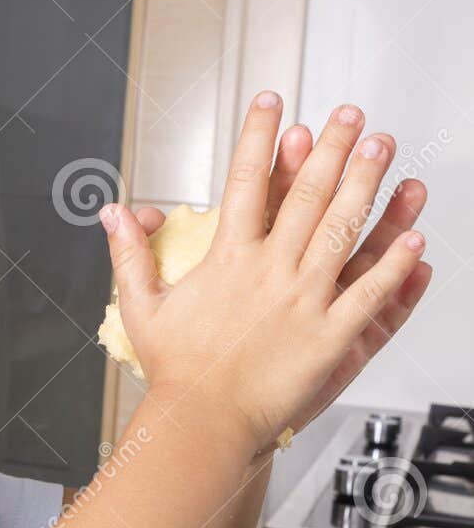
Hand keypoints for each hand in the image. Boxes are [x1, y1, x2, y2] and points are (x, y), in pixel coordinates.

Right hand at [102, 93, 427, 456]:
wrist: (202, 424)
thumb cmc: (175, 372)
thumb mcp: (141, 306)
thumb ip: (130, 252)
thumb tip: (114, 211)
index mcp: (227, 258)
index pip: (246, 181)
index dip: (260, 137)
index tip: (273, 103)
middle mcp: (269, 271)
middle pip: (307, 195)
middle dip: (331, 148)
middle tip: (351, 115)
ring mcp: (303, 302)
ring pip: (342, 231)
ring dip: (367, 186)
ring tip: (384, 149)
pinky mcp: (329, 337)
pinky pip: (368, 294)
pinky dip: (393, 265)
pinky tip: (414, 236)